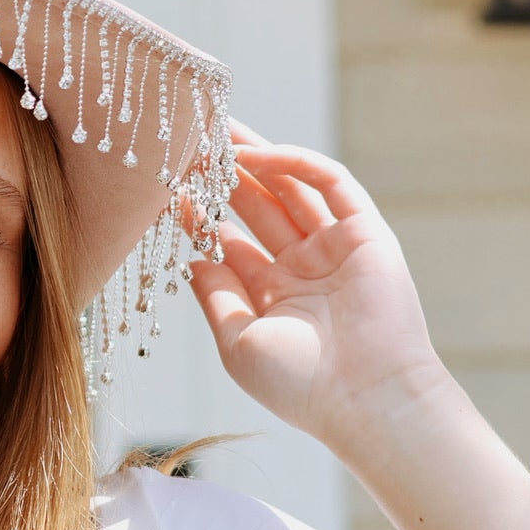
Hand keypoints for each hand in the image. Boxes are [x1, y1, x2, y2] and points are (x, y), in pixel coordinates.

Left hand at [189, 124, 443, 451]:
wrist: (365, 400)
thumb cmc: (300, 385)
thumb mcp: (238, 342)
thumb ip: (215, 296)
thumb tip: (191, 257)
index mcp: (273, 295)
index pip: (230, 241)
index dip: (199, 213)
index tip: (163, 187)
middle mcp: (304, 267)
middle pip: (258, 206)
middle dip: (225, 173)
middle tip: (191, 139)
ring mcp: (335, 248)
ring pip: (292, 187)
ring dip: (257, 157)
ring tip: (217, 128)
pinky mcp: (366, 232)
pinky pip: (331, 184)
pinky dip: (295, 164)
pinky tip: (257, 155)